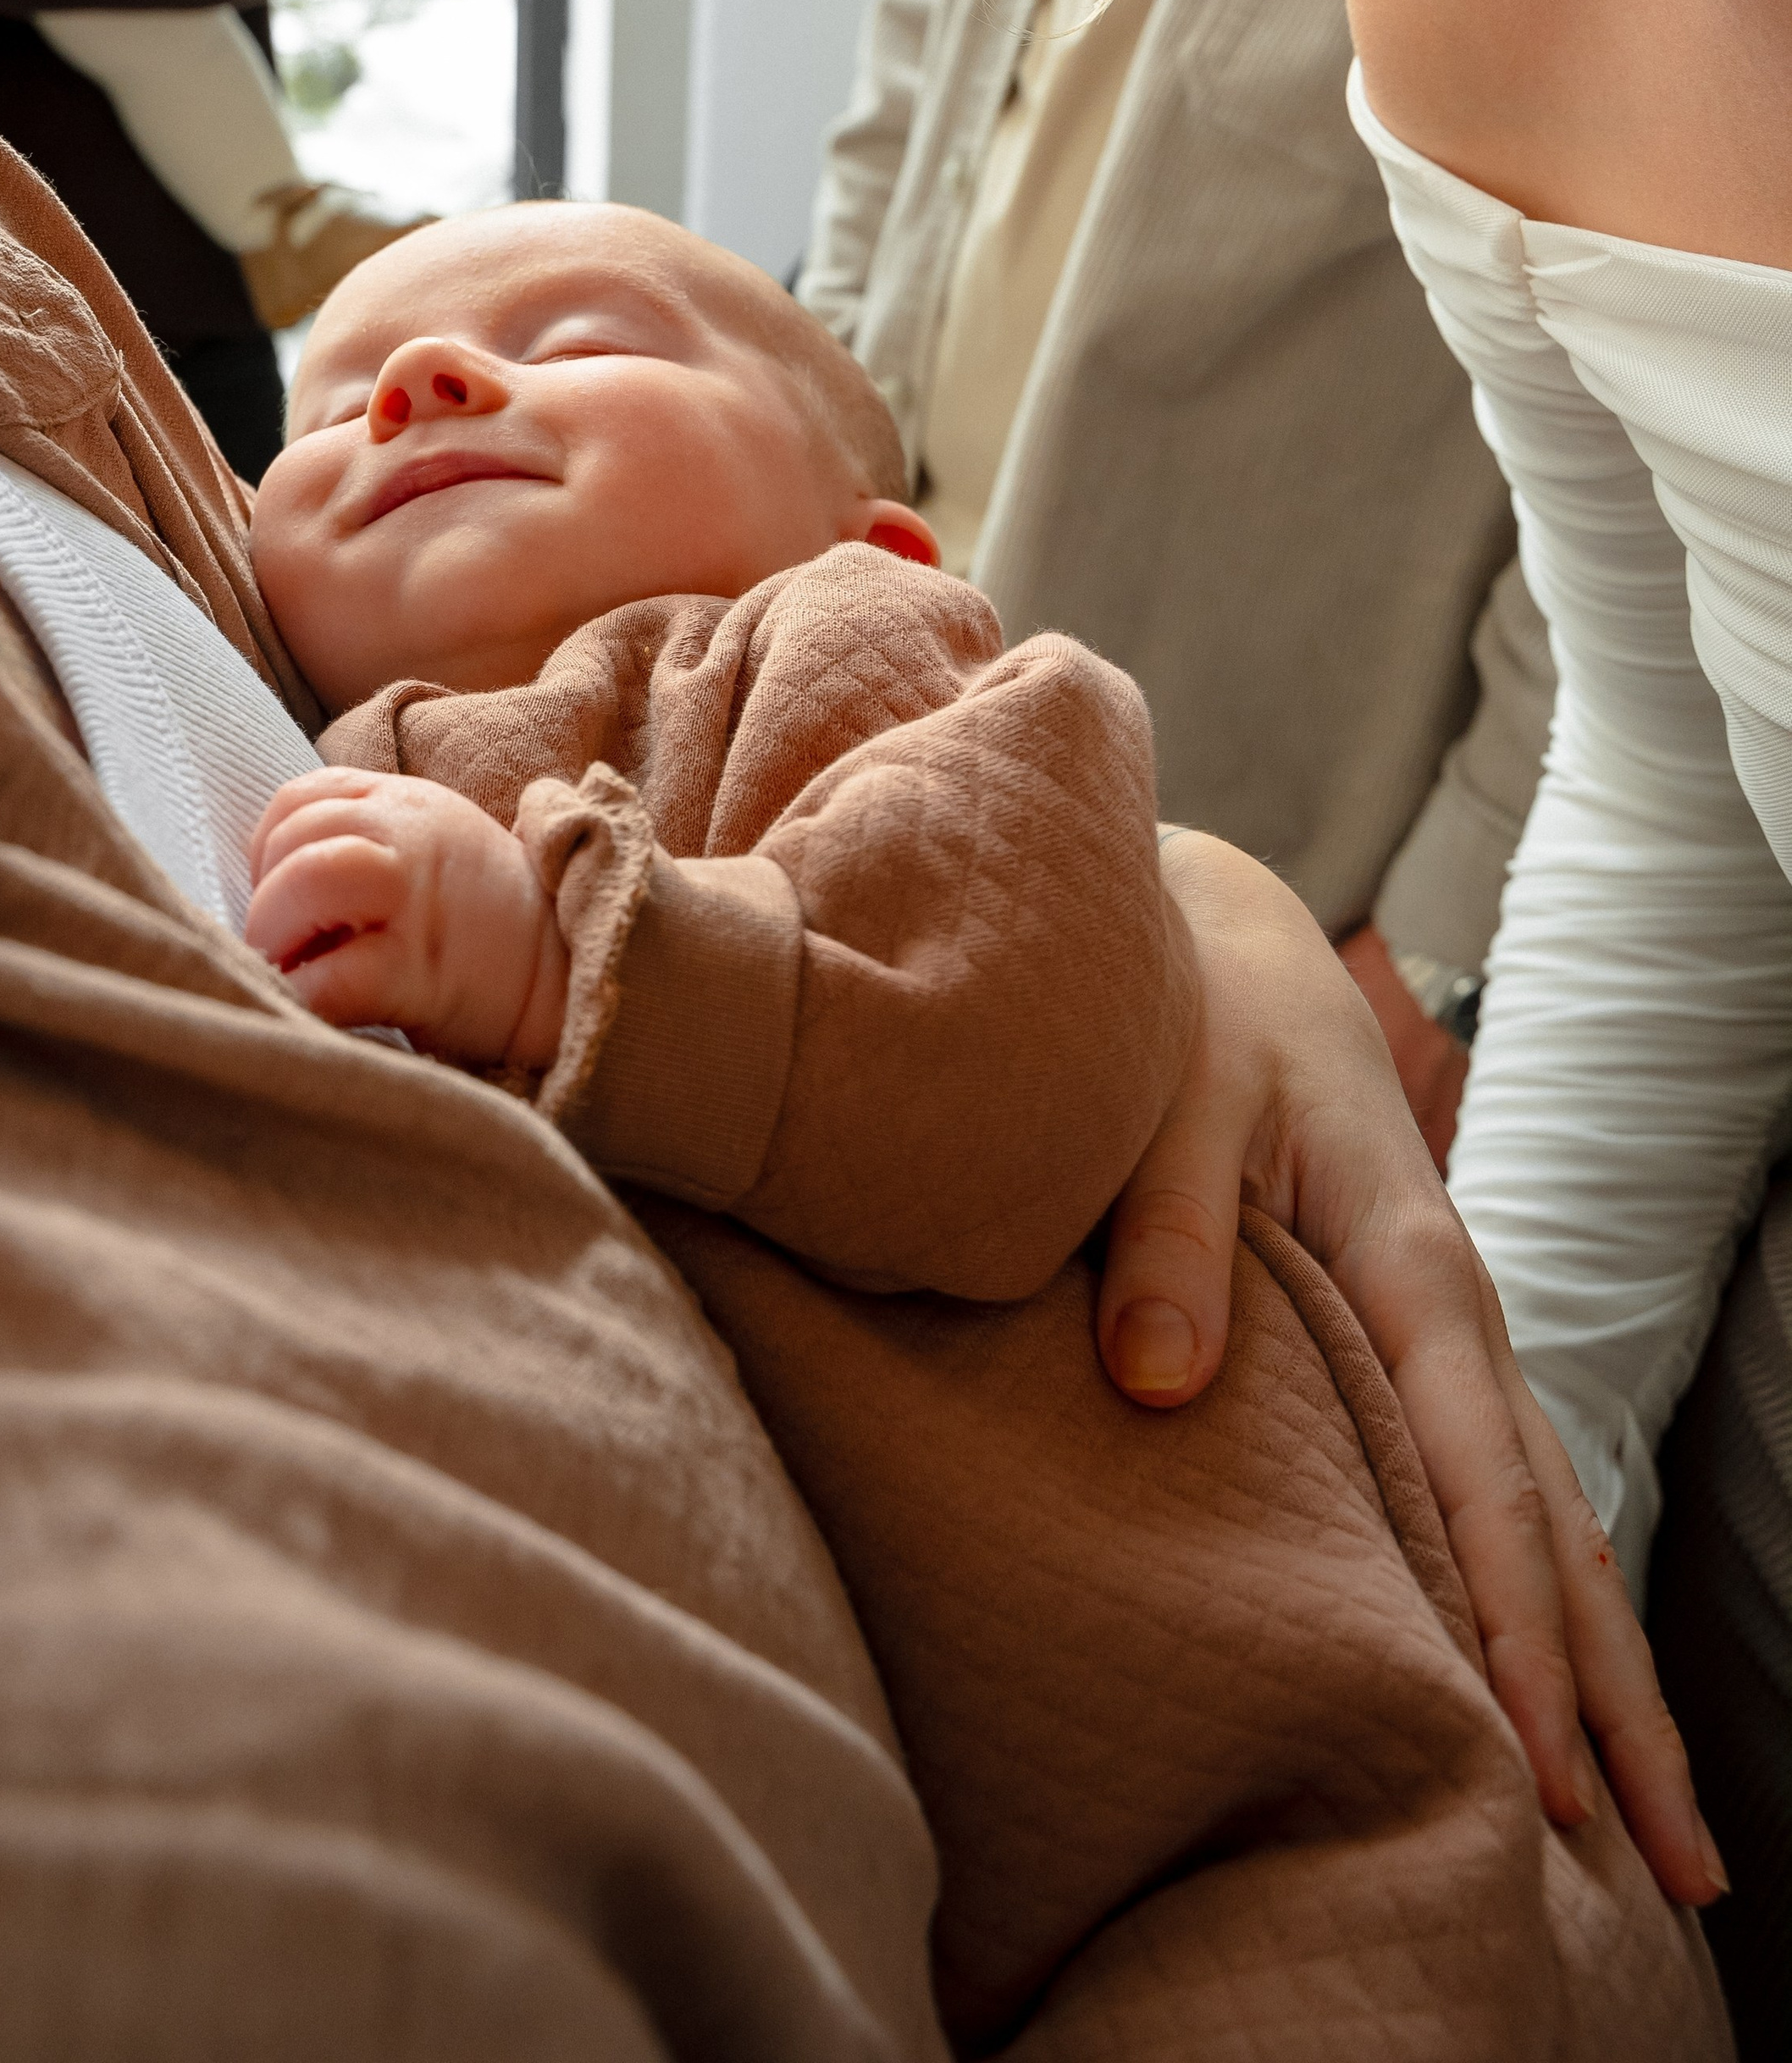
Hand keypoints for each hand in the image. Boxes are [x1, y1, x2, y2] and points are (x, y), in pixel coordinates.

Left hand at [247, 769, 567, 1067]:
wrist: (568, 975)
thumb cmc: (485, 919)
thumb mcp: (433, 843)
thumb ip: (367, 837)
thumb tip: (274, 880)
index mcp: (405, 804)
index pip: (300, 798)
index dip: (268, 848)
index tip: (278, 893)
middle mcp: (409, 839)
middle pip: (295, 836)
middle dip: (263, 897)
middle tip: (275, 945)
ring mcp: (415, 903)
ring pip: (309, 881)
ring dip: (273, 931)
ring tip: (284, 969)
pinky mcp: (420, 974)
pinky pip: (334, 978)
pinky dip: (302, 994)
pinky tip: (306, 1006)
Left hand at [1102, 830, 1724, 1909]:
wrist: (1233, 951)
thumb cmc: (1193, 1026)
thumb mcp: (1169, 1103)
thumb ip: (1163, 1234)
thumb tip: (1156, 1386)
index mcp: (1415, 1266)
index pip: (1484, 1481)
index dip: (1517, 1634)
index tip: (1541, 1775)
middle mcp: (1461, 1321)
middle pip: (1564, 1538)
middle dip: (1617, 1708)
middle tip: (1678, 1881)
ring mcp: (1453, 1346)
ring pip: (1558, 1536)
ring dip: (1608, 1682)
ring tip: (1665, 1853)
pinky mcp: (1421, 1355)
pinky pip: (1511, 1505)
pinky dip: (1552, 1615)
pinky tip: (1560, 1708)